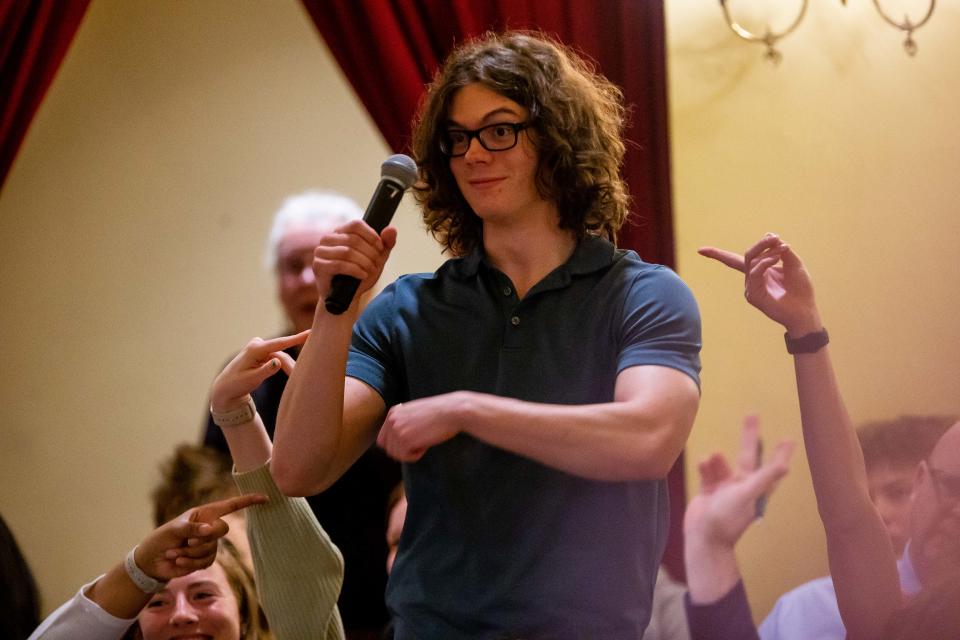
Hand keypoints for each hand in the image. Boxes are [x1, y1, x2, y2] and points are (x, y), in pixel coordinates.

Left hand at [135, 493, 266, 580]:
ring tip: (174, 552)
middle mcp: (209, 528)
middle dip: (205, 537)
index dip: (248, 501)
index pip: (231, 505)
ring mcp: (209, 545)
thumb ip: (191, 528)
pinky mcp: (205, 560)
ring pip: (211, 549)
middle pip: (222, 529)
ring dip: (190, 553)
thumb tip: (209, 530)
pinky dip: (189, 562)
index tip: (265, 498)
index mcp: (205, 514)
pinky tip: (177, 560)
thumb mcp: (173, 530)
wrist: (152, 562)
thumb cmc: (161, 539)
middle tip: (189, 540)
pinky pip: (205, 562)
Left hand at [209, 331, 308, 411]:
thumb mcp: (251, 380)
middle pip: (282, 354)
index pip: (279, 343)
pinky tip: (290, 372)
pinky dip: (284, 366)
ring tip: (293, 379)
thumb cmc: (236, 384)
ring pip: (281, 357)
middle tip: (298, 378)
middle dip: (291, 365)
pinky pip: (278, 358)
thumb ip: (265, 371)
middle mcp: (258, 344)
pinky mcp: (263, 352)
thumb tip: (278, 361)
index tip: (310, 333)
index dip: (295, 338)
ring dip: (288, 367)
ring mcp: (260, 347)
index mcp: (254, 349)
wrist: (226, 387)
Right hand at [312, 220, 397, 300]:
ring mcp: (320, 251)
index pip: (356, 225)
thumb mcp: (377, 258)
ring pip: (347, 252)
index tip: (381, 248)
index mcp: (341, 232)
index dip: (371, 235)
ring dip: (364, 262)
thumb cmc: (361, 275)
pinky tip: (363, 275)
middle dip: (370, 253)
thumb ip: (386, 244)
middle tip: (377, 264)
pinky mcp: (318, 266)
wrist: (348, 298)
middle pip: (353, 239)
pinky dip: (355, 270)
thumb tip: (391, 229)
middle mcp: (328, 238)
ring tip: (371, 270)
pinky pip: (339, 265)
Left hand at [376, 392, 468, 461]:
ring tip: (424, 443)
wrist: (453, 411)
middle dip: (402, 451)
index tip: (409, 445)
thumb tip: (398, 439)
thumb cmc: (440, 413)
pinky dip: (415, 456)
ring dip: (410, 453)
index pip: (383, 438)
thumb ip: (403, 422)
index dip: (396, 445)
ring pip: (396, 454)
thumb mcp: (415, 412)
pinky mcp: (405, 440)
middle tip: (418, 446)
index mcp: (393, 413)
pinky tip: (425, 446)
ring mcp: (397, 430)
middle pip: (388, 448)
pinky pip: (405, 457)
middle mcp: (391, 420)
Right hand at [683, 415, 793, 550]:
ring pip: (722, 465)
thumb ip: (763, 478)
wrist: (703, 536)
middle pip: (748, 456)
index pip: (772, 467)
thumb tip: (785, 466)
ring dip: (718, 461)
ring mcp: (724, 488)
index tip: (789, 438)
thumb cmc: (728, 518)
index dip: (780, 453)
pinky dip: (705, 468)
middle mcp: (742, 486)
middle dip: (749, 436)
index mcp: (756, 488)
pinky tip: (702, 464)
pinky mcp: (708, 491)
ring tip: (713, 458)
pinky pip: (707, 473)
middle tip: (751, 415)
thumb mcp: (747, 495)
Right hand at [699, 233, 821, 334]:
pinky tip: (775, 260)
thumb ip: (782, 251)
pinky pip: (755, 273)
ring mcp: (750, 288)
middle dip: (760, 244)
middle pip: (746, 255)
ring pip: (750, 262)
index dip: (717, 255)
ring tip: (782, 250)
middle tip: (774, 238)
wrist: (805, 309)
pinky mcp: (753, 296)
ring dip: (766, 253)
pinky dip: (764, 263)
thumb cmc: (801, 289)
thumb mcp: (794, 264)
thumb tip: (770, 235)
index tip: (700, 250)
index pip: (733, 261)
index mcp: (758, 271)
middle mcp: (751, 279)